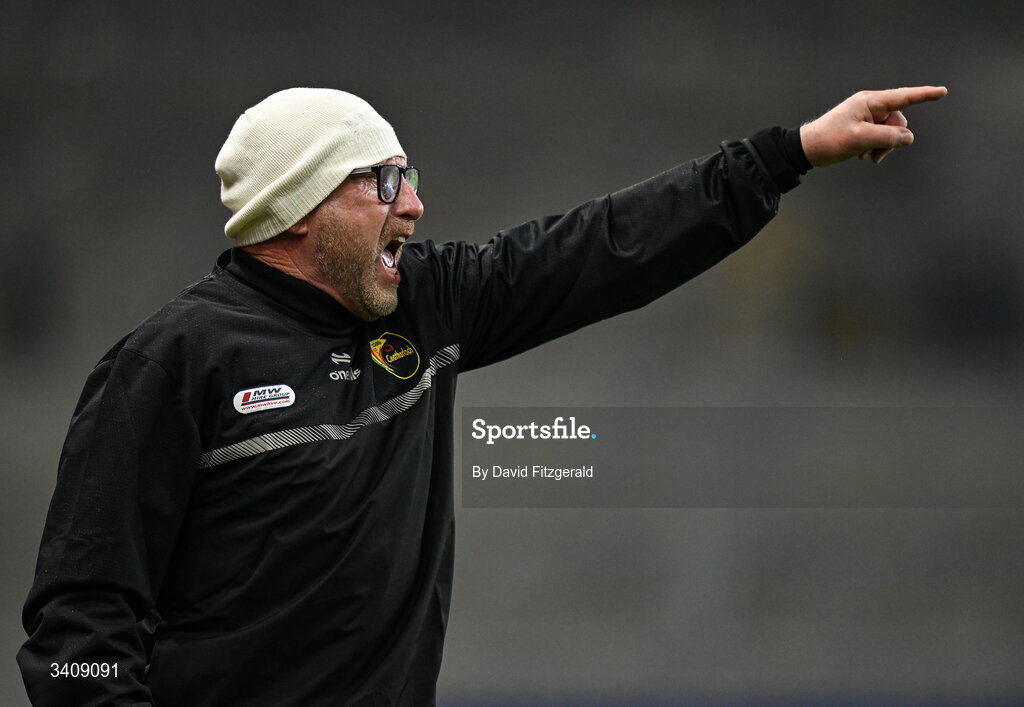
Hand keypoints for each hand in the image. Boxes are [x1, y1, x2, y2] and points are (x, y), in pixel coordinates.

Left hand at [799, 86, 947, 166]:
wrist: (809, 149)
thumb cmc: (830, 140)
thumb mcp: (861, 139)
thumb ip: (887, 137)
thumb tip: (908, 137)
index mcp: (870, 102)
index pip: (903, 97)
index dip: (924, 95)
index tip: (942, 92)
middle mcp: (870, 106)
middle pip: (898, 121)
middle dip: (891, 139)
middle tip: (874, 155)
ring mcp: (867, 117)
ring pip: (891, 132)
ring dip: (882, 147)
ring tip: (865, 156)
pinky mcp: (864, 128)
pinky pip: (881, 137)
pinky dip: (876, 147)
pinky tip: (862, 155)